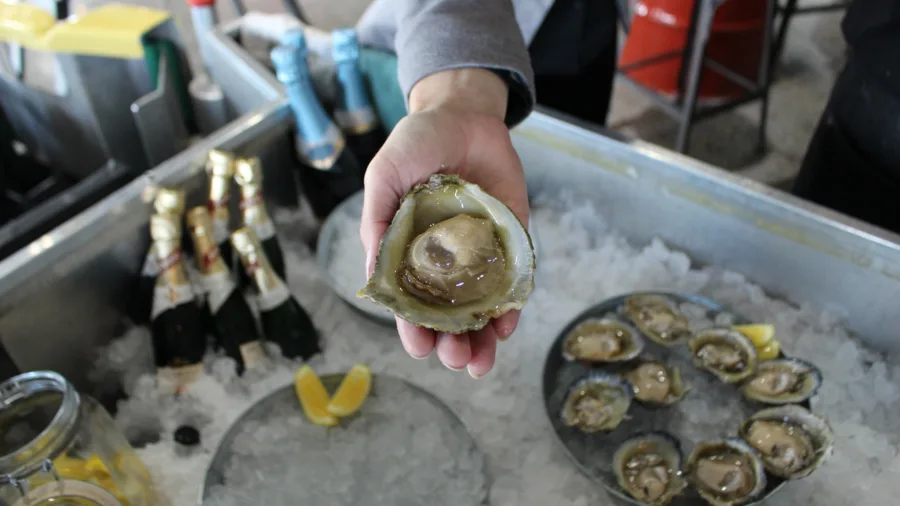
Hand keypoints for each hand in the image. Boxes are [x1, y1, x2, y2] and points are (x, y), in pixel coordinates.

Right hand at [359, 68, 528, 377]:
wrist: (463, 112)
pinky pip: (513, 280)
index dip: (414, 328)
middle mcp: (444, 260)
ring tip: (480, 362)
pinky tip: (507, 324)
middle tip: (457, 361)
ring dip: (481, 338)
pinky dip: (511, 305)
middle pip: (449, 314)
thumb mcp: (384, 178)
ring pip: (482, 307)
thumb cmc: (416, 143)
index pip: (411, 302)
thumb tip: (373, 277)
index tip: (420, 350)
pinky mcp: (512, 240)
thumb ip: (378, 223)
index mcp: (409, 251)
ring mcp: (480, 253)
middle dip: (452, 342)